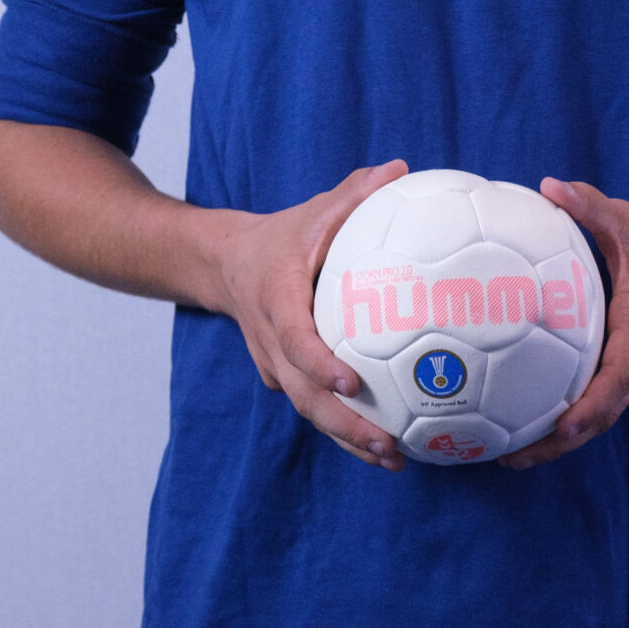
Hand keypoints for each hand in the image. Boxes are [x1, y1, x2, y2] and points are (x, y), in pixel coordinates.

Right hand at [213, 159, 409, 469]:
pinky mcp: (285, 378)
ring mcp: (275, 366)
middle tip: (388, 444)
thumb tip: (402, 169)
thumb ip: (355, 192)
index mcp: (277, 300)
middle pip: (303, 394)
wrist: (226, 264)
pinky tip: (386, 447)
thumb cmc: (281, 236)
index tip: (351, 381)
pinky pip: (313, 408)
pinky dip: (344, 430)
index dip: (320, 363)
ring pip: (308, 411)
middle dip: (343, 423)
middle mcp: (272, 342)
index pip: (295, 339)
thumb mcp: (313, 209)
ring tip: (393, 458)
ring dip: (347, 438)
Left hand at [498, 178, 628, 469]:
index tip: (559, 428)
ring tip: (506, 453)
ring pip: (601, 414)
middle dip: (559, 443)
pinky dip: (567, 417)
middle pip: (603, 413)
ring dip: (560, 440)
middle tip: (508, 457)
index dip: (591, 406)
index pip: (619, 376)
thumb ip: (590, 205)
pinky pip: (599, 398)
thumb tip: (549, 185)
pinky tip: (523, 419)